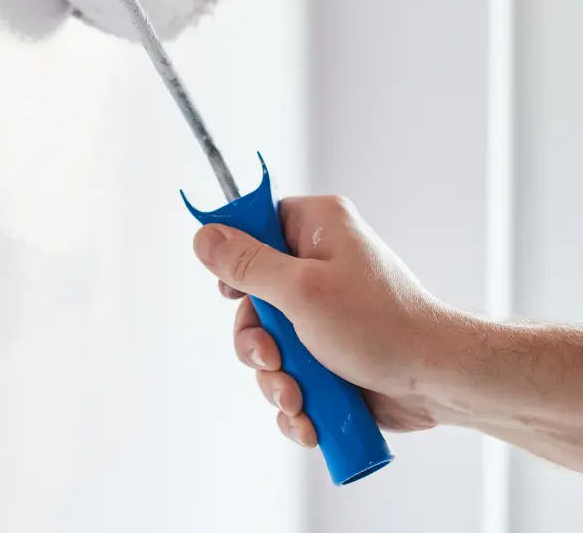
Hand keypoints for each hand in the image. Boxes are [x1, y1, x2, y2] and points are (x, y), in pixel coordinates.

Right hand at [192, 196, 453, 447]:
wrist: (439, 383)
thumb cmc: (381, 324)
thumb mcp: (301, 290)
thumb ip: (247, 265)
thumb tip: (203, 236)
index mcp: (316, 228)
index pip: (255, 224)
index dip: (236, 258)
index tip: (232, 292)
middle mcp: (317, 263)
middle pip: (252, 295)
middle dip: (256, 342)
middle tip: (271, 360)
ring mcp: (321, 310)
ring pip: (267, 341)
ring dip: (274, 378)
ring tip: (297, 398)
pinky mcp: (327, 352)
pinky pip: (289, 371)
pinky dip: (293, 398)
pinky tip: (306, 418)